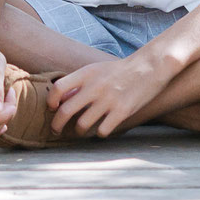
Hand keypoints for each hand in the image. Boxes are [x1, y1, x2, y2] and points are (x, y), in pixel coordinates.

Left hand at [50, 56, 168, 138]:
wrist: (149, 67)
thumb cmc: (119, 70)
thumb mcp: (96, 70)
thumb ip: (78, 83)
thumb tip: (59, 100)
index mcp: (86, 74)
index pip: (58, 88)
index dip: (51, 101)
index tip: (52, 108)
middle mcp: (95, 87)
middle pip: (65, 111)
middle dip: (56, 125)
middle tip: (55, 130)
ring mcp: (108, 100)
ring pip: (82, 125)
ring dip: (78, 131)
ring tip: (80, 131)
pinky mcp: (122, 111)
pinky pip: (102, 131)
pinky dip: (99, 133)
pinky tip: (101, 129)